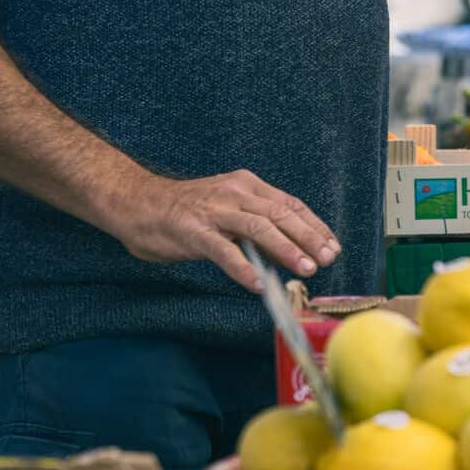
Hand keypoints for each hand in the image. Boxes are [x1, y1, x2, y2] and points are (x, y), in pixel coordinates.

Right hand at [100, 169, 342, 292]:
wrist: (137, 203)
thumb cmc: (186, 212)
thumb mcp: (228, 210)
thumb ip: (256, 226)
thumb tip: (290, 251)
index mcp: (248, 186)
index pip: (290, 204)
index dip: (314, 225)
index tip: (332, 245)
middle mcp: (236, 194)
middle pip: (281, 214)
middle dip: (308, 237)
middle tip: (327, 258)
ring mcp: (214, 212)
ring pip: (259, 227)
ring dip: (285, 249)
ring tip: (304, 268)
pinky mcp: (194, 231)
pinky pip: (224, 251)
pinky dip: (243, 268)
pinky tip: (258, 284)